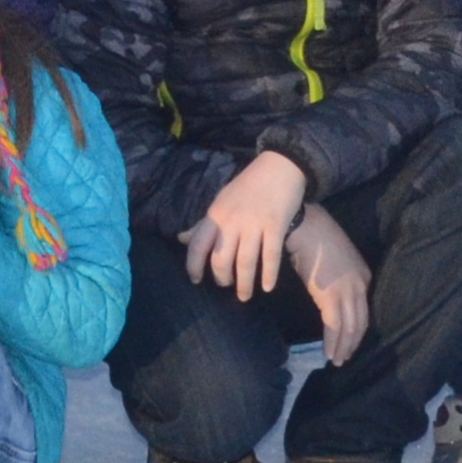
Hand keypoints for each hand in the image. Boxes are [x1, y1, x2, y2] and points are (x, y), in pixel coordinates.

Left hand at [183, 150, 311, 299]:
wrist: (280, 166)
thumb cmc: (248, 185)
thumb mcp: (221, 201)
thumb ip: (204, 224)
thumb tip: (181, 239)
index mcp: (215, 214)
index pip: (198, 246)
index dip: (194, 266)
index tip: (196, 280)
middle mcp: (232, 221)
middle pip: (221, 260)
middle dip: (222, 279)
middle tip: (226, 286)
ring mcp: (254, 224)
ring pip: (245, 263)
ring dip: (245, 284)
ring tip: (245, 296)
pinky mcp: (275, 226)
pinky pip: (270, 256)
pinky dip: (269, 275)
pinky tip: (267, 287)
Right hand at [285, 208, 371, 363]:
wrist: (305, 226)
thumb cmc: (314, 237)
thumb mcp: (334, 258)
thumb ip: (337, 276)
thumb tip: (328, 292)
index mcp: (363, 275)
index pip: (363, 309)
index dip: (357, 328)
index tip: (348, 340)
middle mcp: (360, 286)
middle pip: (360, 322)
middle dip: (353, 342)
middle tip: (344, 357)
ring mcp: (347, 292)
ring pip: (350, 328)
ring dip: (343, 347)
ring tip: (336, 360)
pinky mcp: (331, 297)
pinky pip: (333, 326)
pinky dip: (332, 342)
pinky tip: (327, 353)